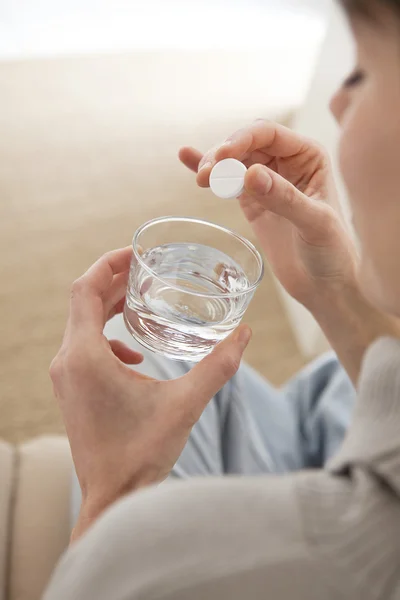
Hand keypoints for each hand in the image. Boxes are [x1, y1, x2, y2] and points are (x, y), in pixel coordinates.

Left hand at [50, 247, 250, 540]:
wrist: (113, 496)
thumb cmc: (141, 453)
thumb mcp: (185, 404)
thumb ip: (218, 365)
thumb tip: (244, 333)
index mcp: (85, 356)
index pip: (85, 289)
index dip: (108, 263)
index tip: (135, 253)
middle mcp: (67, 362)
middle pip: (83, 301)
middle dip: (114, 281)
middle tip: (146, 270)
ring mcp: (65, 377)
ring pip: (81, 323)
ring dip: (109, 306)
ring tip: (141, 300)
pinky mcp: (71, 390)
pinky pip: (83, 347)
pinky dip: (107, 337)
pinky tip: (135, 355)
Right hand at [179, 120, 358, 310]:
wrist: (325, 285)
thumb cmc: (332, 252)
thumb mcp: (314, 223)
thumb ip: (285, 198)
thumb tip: (250, 174)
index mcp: (309, 156)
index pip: (269, 134)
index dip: (242, 139)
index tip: (223, 156)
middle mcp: (288, 163)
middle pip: (246, 144)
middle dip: (224, 154)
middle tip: (208, 174)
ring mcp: (267, 182)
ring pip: (234, 161)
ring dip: (214, 165)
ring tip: (202, 179)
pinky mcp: (252, 202)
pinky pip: (228, 181)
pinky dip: (210, 171)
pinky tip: (187, 156)